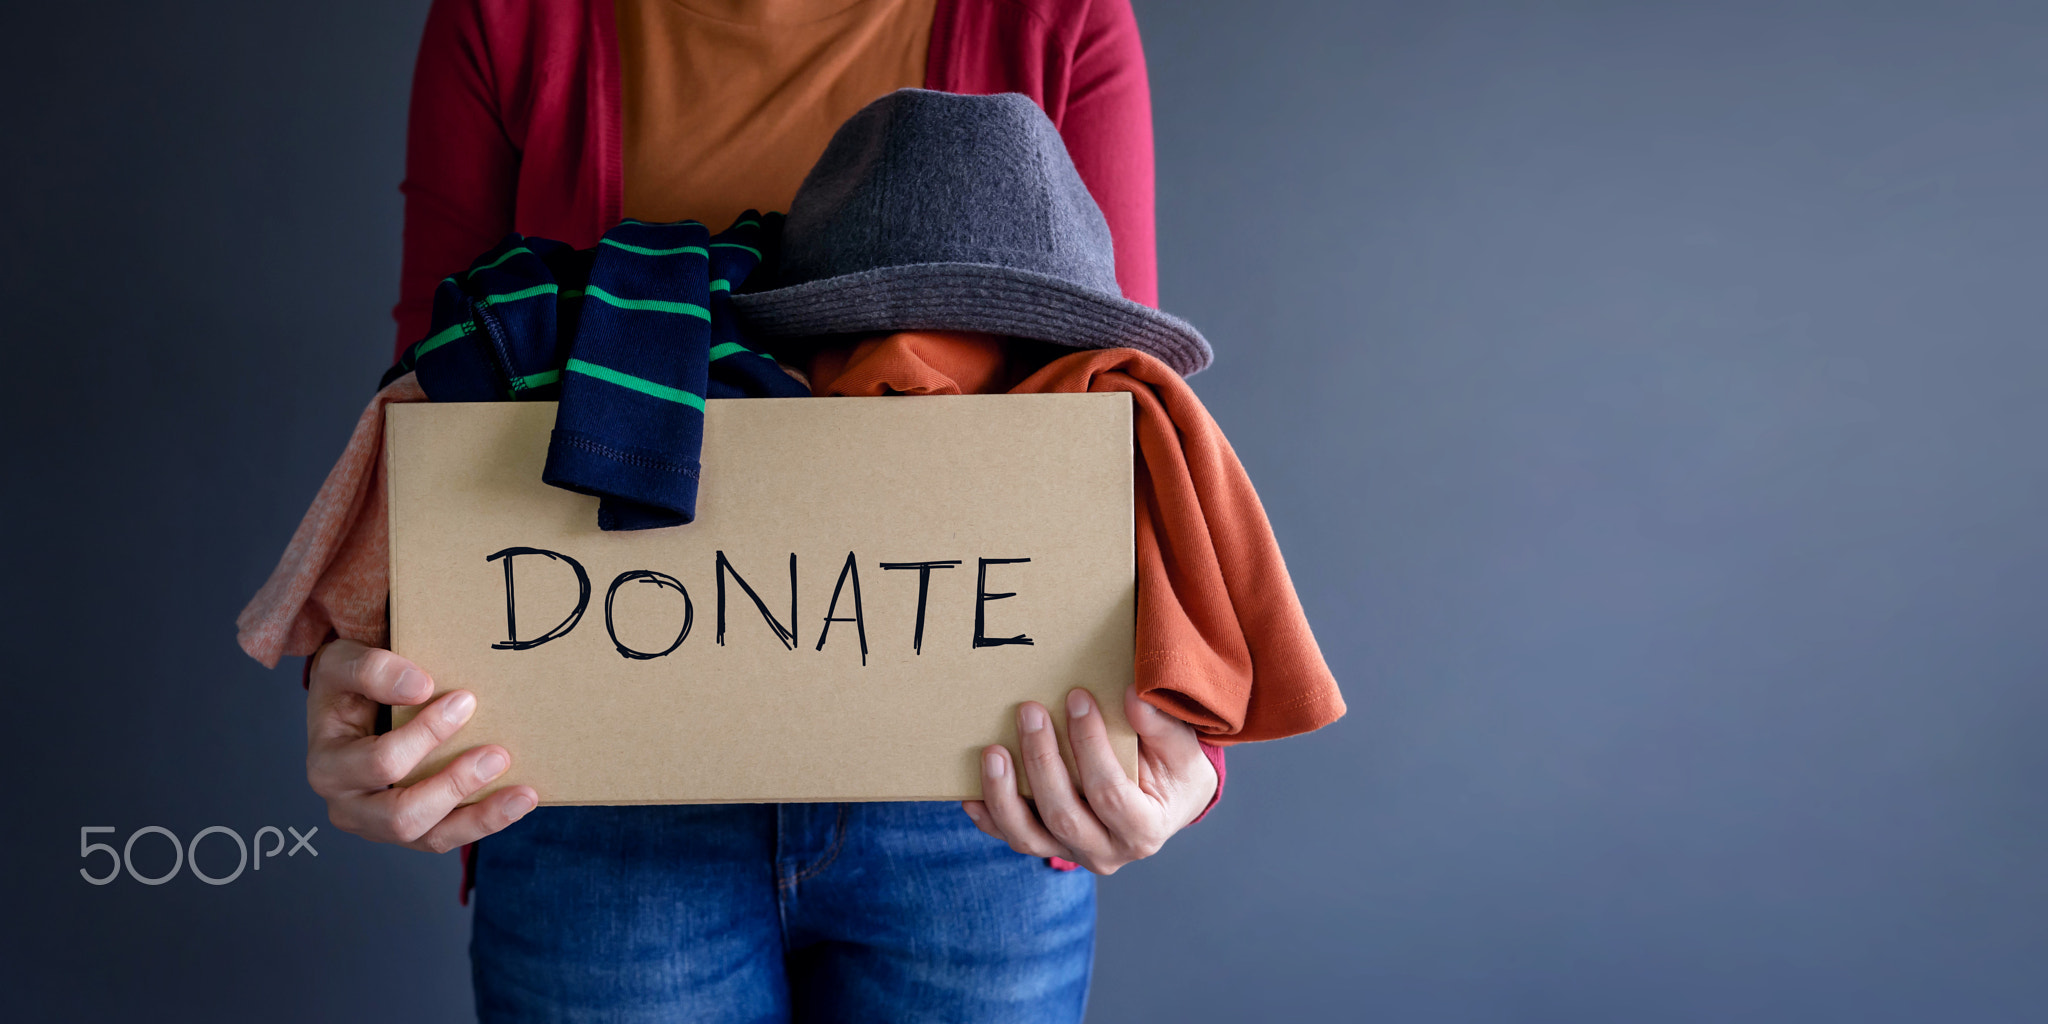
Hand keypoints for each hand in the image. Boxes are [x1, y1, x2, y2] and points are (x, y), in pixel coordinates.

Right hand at [305, 639, 536, 852]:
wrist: (350, 705)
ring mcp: (378, 825)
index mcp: (328, 767)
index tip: (466, 700)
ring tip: (522, 794)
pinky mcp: (409, 831)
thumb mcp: (342, 663)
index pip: (381, 762)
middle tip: (498, 754)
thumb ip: (372, 669)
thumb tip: (421, 687)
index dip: (426, 734)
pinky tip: (518, 803)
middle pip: (401, 815)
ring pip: (429, 838)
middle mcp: (347, 806)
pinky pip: (447, 838)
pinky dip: (484, 823)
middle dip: (454, 785)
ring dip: (479, 817)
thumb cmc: (348, 685)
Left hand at [964, 685, 1217, 874]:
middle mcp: (1107, 852)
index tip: (1076, 698)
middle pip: (1064, 814)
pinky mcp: (1048, 846)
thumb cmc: (1175, 769)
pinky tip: (970, 794)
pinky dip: (988, 817)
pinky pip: (1012, 837)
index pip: (1111, 794)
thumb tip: (1132, 696)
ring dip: (1004, 794)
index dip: (1091, 746)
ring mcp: (1073, 853)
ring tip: (992, 752)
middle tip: (1029, 711)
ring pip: (1028, 836)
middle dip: (1042, 760)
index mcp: (1144, 830)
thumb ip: (1161, 726)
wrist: (1168, 800)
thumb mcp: (1182, 747)